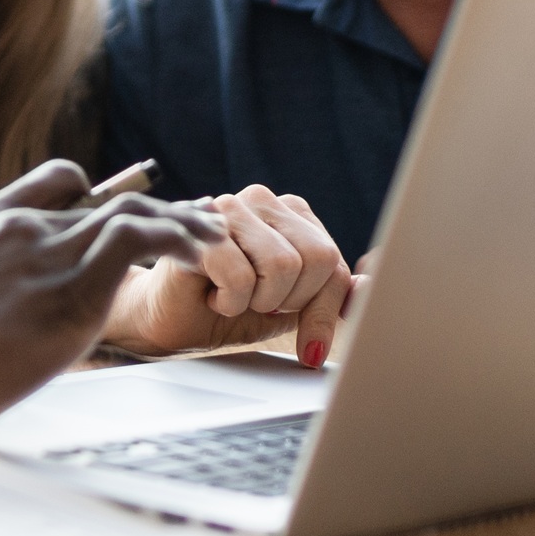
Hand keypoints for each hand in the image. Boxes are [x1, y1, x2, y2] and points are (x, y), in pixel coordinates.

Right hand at [0, 160, 223, 441]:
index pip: (58, 181)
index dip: (100, 195)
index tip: (130, 217)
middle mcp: (21, 227)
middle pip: (108, 200)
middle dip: (158, 211)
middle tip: (196, 224)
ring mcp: (45, 254)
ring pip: (132, 213)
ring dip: (181, 223)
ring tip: (212, 240)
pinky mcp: (69, 292)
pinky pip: (137, 241)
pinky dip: (175, 240)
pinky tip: (197, 256)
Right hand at [98, 185, 352, 364]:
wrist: (164, 319)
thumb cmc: (226, 308)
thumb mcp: (290, 309)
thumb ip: (330, 297)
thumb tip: (369, 289)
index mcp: (291, 212)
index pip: (334, 261)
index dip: (322, 310)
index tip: (303, 336)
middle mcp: (262, 199)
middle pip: (316, 259)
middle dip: (289, 301)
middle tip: (256, 303)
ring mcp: (228, 208)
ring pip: (283, 265)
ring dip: (257, 301)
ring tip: (233, 296)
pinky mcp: (198, 230)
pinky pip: (241, 277)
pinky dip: (230, 302)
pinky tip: (212, 294)